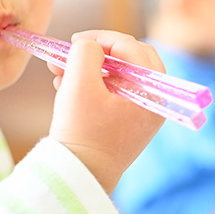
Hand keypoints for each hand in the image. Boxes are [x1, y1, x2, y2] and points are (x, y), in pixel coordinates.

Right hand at [47, 30, 165, 192]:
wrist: (81, 175)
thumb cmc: (82, 131)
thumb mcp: (79, 84)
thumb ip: (86, 52)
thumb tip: (89, 45)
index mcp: (152, 88)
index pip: (130, 46)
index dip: (99, 38)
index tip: (74, 40)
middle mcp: (155, 99)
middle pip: (130, 57)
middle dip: (97, 52)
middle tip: (70, 54)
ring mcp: (145, 111)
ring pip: (120, 73)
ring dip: (90, 69)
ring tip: (59, 74)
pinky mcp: (131, 122)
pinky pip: (115, 91)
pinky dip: (93, 85)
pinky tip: (66, 88)